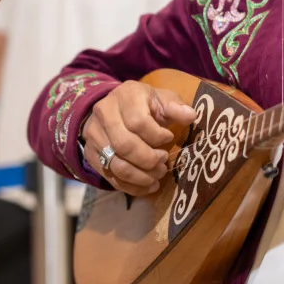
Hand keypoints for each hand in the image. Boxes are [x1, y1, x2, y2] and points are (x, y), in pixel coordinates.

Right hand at [81, 81, 196, 195]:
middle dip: (149, 160)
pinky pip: (110, 176)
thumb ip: (176, 107)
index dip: (157, 136)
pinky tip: (148, 186)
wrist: (114, 107)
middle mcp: (104, 114)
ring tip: (157, 176)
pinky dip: (132, 187)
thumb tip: (191, 116)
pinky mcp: (91, 154)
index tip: (169, 138)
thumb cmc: (145, 104)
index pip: (138, 122)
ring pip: (116, 165)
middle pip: (124, 146)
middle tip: (163, 162)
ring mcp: (94, 135)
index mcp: (126, 96)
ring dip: (141, 177)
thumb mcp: (162, 99)